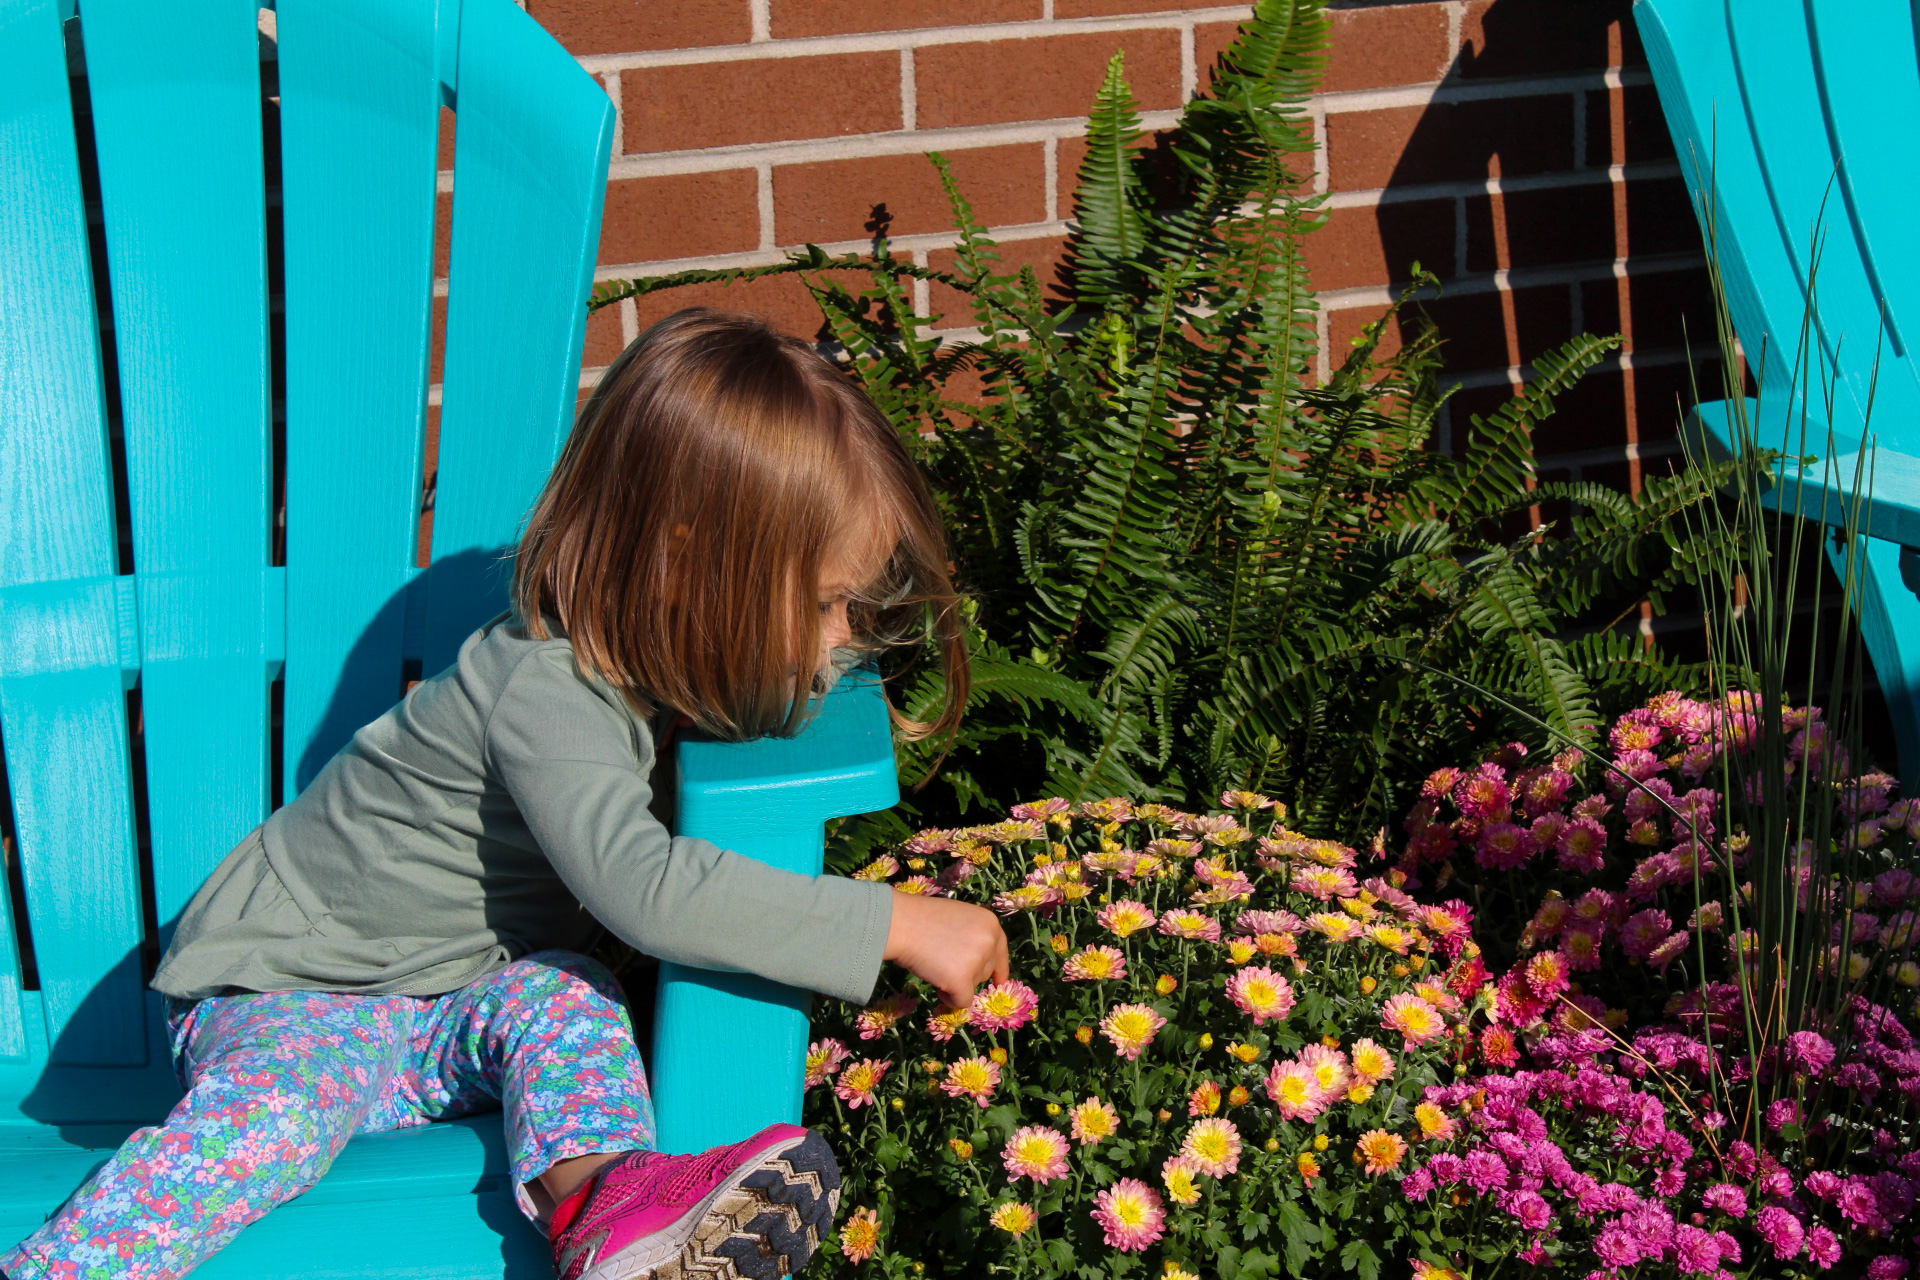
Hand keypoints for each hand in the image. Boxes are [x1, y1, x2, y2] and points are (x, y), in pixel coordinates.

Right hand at [883, 891, 1008, 1009]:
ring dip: (956, 983)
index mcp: (990, 923)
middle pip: (985, 971)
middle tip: (941, 959)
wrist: (900, 923)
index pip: (1001, 951)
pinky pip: (962, 1002)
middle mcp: (989, 941)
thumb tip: (979, 964)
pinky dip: (949, 998)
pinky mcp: (962, 980)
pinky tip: (935, 982)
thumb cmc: (921, 918)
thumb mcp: (957, 918)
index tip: (999, 982)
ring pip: (973, 986)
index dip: (999, 968)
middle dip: (967, 972)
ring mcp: (977, 961)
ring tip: (934, 964)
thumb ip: (972, 936)